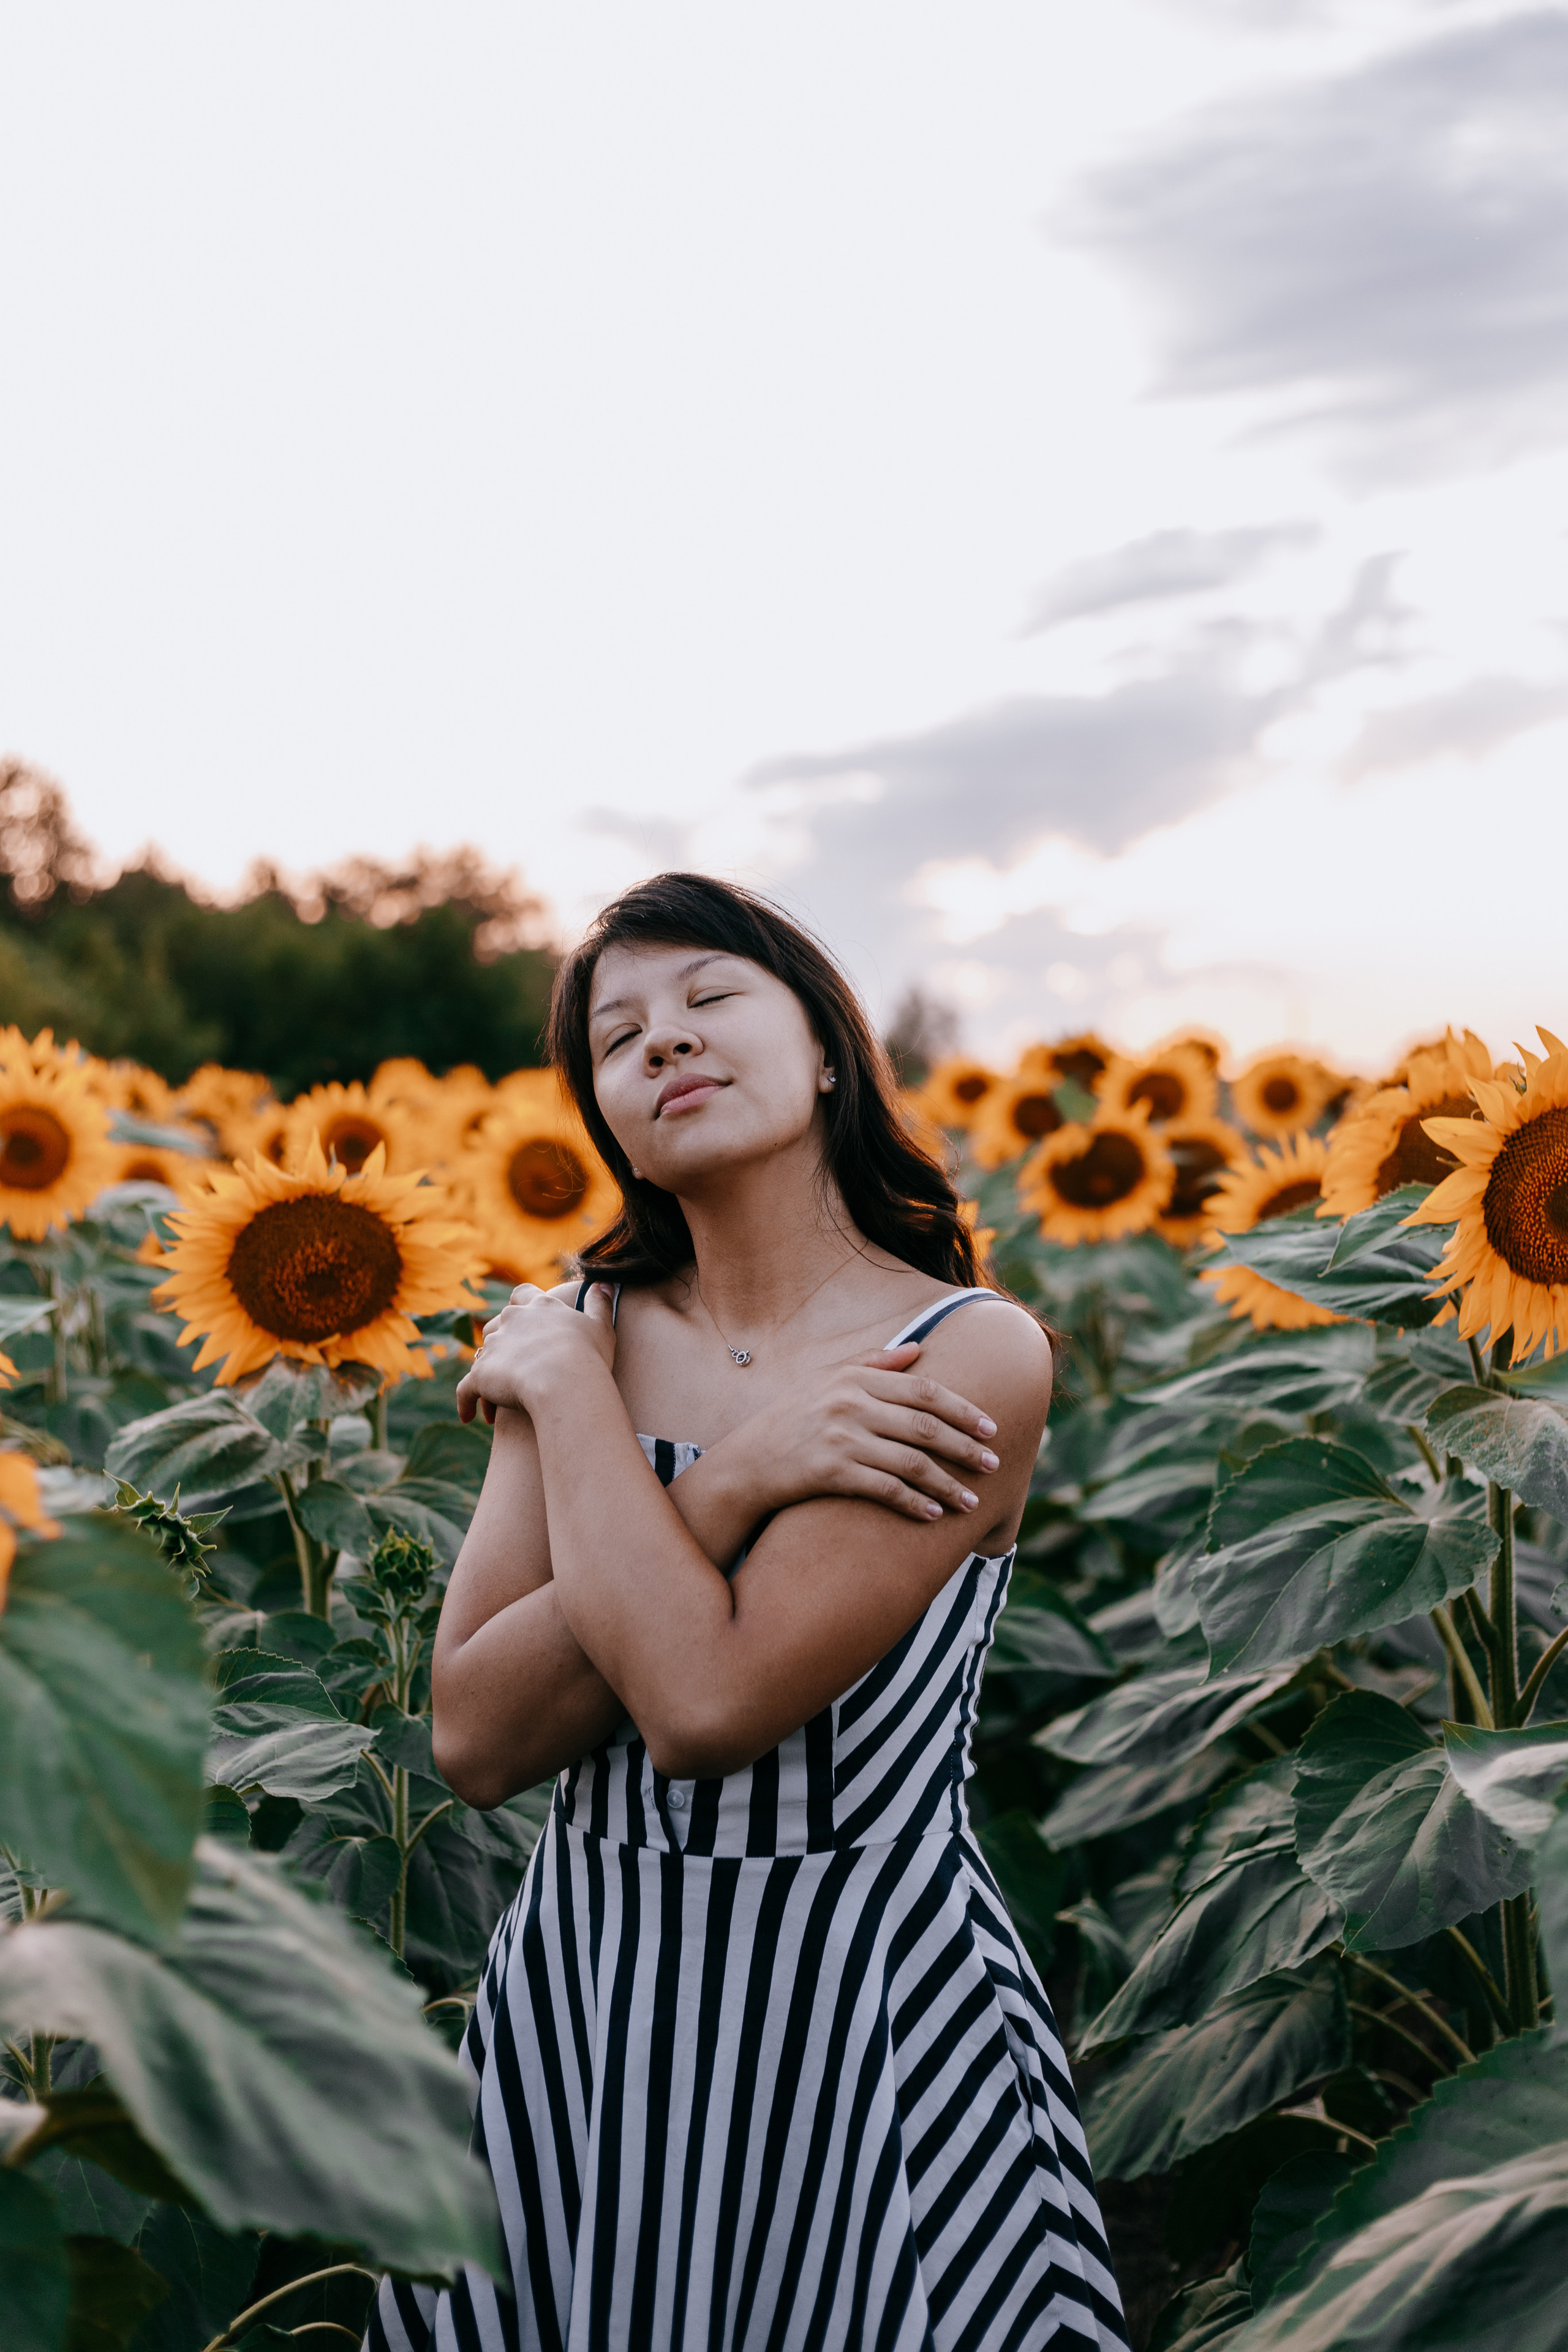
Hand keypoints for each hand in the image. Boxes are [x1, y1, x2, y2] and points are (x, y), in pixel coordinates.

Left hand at [456, 1282, 616, 1424]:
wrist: (564, 1381)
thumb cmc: (588, 1356)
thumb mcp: (601, 1327)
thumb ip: (600, 1304)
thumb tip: (603, 1284)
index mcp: (539, 1307)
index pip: (522, 1295)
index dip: (522, 1303)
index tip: (524, 1313)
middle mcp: (511, 1320)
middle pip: (497, 1324)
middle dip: (503, 1342)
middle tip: (516, 1365)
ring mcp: (493, 1346)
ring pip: (482, 1356)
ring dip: (489, 1373)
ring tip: (498, 1399)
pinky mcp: (480, 1374)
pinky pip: (466, 1389)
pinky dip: (466, 1402)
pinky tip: (468, 1417)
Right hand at [725, 1342, 1001, 1523]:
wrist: (747, 1461)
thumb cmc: (792, 1417)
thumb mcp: (826, 1378)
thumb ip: (873, 1362)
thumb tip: (919, 1349)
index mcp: (855, 1377)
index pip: (924, 1390)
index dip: (963, 1409)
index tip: (991, 1428)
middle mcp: (850, 1404)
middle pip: (925, 1427)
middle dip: (965, 1448)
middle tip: (993, 1465)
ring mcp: (840, 1439)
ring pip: (911, 1463)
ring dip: (947, 1484)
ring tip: (972, 1502)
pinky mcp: (831, 1472)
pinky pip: (885, 1489)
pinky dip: (914, 1503)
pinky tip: (934, 1515)